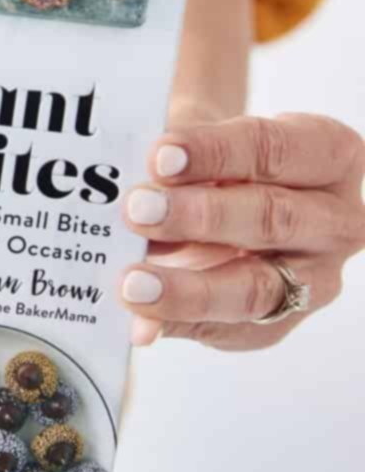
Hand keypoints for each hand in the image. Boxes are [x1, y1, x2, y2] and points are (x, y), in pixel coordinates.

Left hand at [119, 113, 364, 349]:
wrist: (217, 188)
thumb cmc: (215, 157)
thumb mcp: (203, 142)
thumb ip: (176, 163)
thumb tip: (138, 194)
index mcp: (328, 153)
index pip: (272, 148)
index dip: (215, 152)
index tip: (159, 157)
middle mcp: (336, 218)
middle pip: (273, 217)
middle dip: (200, 216)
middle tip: (138, 211)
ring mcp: (317, 276)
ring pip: (258, 287)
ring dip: (189, 288)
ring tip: (134, 285)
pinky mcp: (283, 320)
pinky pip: (233, 330)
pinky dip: (180, 324)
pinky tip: (142, 322)